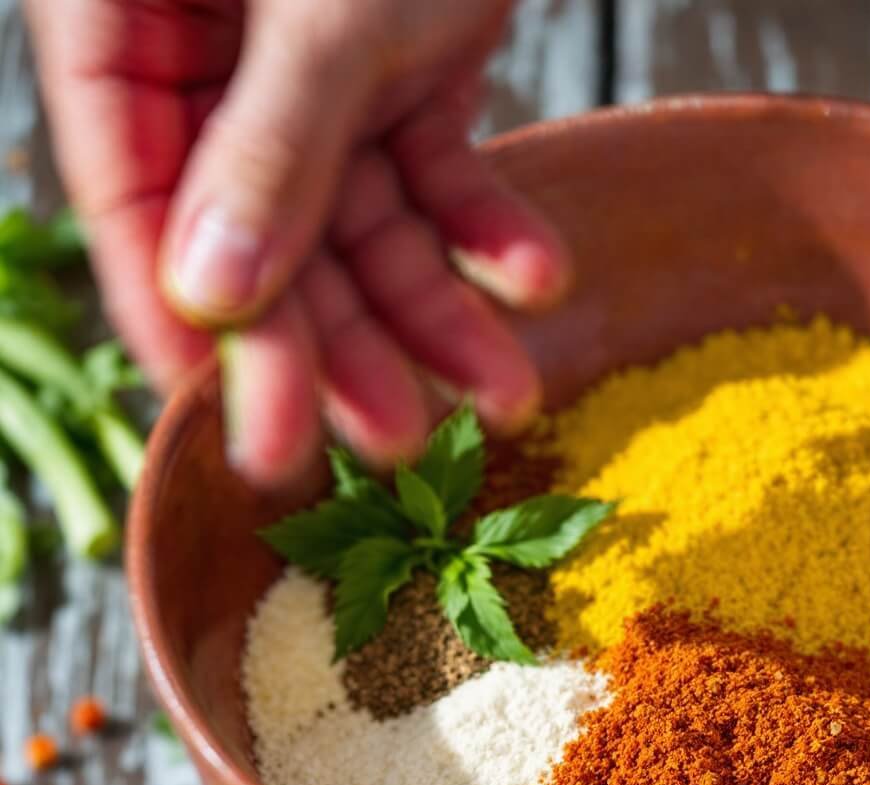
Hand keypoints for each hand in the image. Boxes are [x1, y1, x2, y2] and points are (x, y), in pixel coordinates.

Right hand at [25, 0, 569, 479]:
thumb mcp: (321, 2)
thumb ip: (269, 145)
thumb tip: (214, 301)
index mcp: (121, 13)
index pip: (130, 197)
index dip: (192, 323)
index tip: (244, 426)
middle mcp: (205, 54)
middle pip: (260, 237)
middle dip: (338, 346)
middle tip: (394, 447)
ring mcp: (301, 65)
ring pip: (358, 225)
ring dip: (435, 313)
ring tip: (505, 395)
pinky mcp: (397, 63)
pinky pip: (432, 171)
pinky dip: (488, 227)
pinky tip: (540, 281)